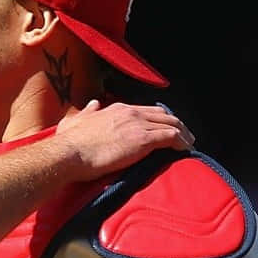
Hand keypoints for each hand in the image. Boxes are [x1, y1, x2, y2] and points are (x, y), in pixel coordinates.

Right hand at [53, 100, 193, 178]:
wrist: (69, 154)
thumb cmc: (69, 142)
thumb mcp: (75, 120)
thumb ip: (88, 111)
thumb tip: (93, 104)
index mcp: (117, 109)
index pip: (146, 110)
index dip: (158, 119)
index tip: (164, 127)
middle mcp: (131, 113)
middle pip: (163, 115)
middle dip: (176, 124)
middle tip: (184, 136)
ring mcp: (138, 125)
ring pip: (171, 124)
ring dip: (183, 134)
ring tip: (189, 144)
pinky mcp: (143, 140)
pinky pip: (171, 137)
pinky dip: (180, 142)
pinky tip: (185, 150)